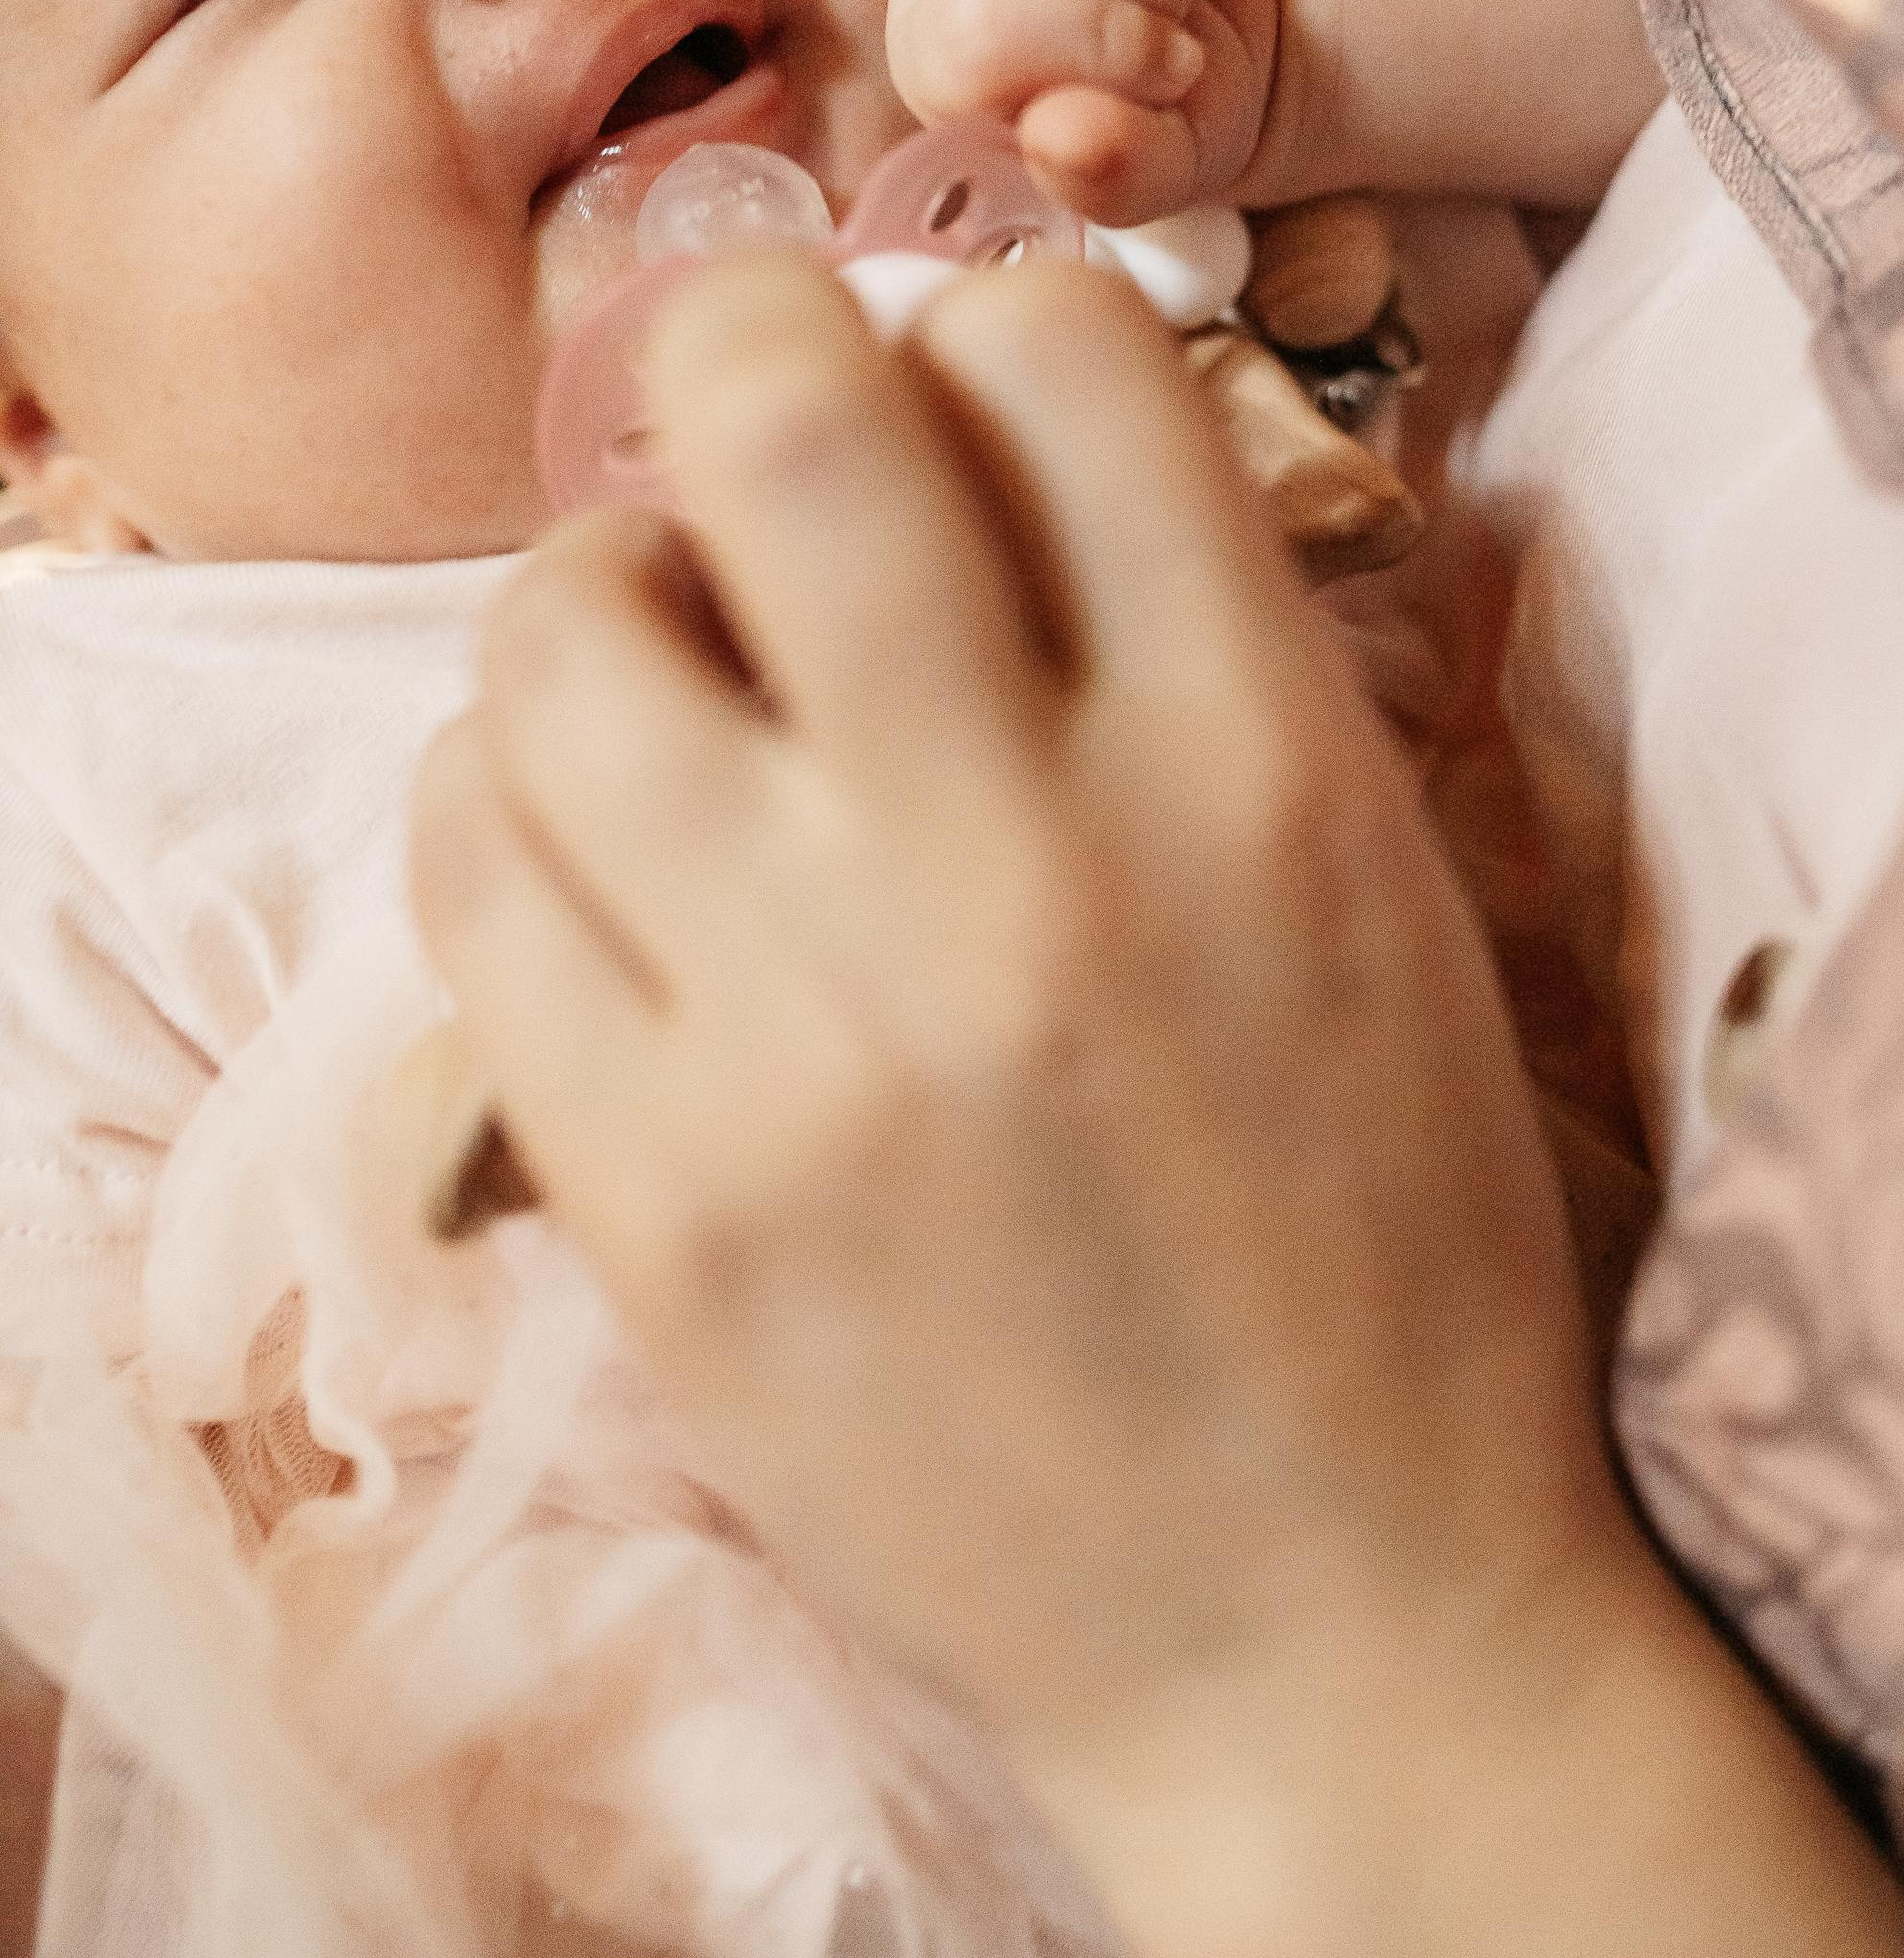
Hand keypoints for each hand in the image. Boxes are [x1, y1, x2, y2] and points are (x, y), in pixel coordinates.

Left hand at [411, 251, 1613, 1957]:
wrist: (1324, 1629)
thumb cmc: (1386, 1239)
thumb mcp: (1371, 880)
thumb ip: (1188, 632)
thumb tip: (958, 402)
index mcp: (1255, 761)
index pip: (1057, 345)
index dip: (989, 328)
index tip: (967, 411)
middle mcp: (1021, 859)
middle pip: (773, 409)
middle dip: (741, 353)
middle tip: (754, 438)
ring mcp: (805, 1035)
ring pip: (555, 627)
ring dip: (604, 596)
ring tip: (674, 675)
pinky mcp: (647, 1195)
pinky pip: (465, 856)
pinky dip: (513, 791)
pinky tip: (606, 845)